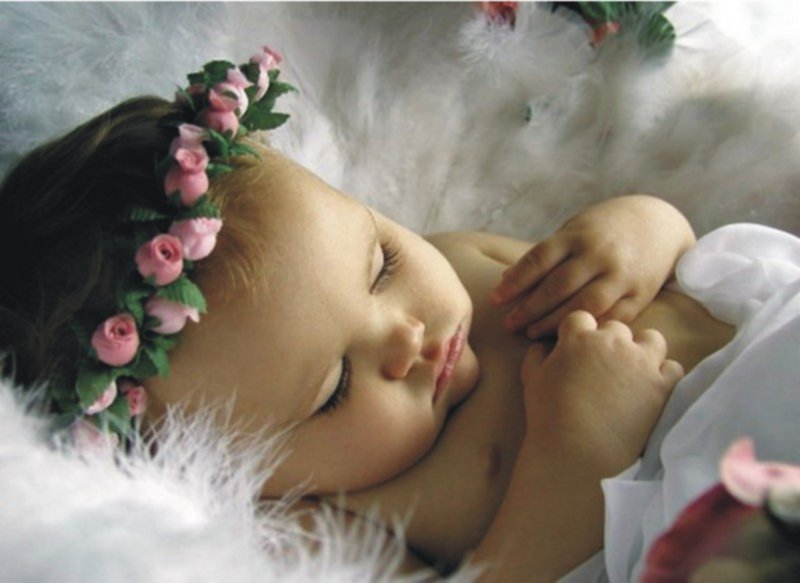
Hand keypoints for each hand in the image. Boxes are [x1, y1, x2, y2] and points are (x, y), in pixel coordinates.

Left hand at [491, 195, 694, 339]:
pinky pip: (611, 318)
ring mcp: (622, 275)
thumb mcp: (574, 230)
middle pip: (558, 286)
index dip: (515, 282)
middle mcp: (599, 255)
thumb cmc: (603, 229)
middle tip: (509, 325)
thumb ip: (544, 255)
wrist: (659, 224)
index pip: (539, 260)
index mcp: (578, 236)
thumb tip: (507, 280)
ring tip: (531, 333)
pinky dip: (588, 329)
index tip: (496, 300)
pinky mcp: (640, 294)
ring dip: (554, 323)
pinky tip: (569, 338)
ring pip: (583, 305)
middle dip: (529, 308)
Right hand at [521, 311, 682, 471]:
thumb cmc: (549, 416)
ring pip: (652, 339)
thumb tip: (541, 345)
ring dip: (643, 350)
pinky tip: (651, 388)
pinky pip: (673, 368)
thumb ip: (536, 356)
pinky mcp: (661, 386)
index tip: (577, 350)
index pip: (581, 318)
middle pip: (616, 328)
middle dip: (610, 342)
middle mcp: (612, 341)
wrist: (578, 453)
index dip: (579, 333)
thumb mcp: (532, 381)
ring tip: (632, 371)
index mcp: (578, 337)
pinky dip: (664, 375)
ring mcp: (640, 362)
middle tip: (602, 367)